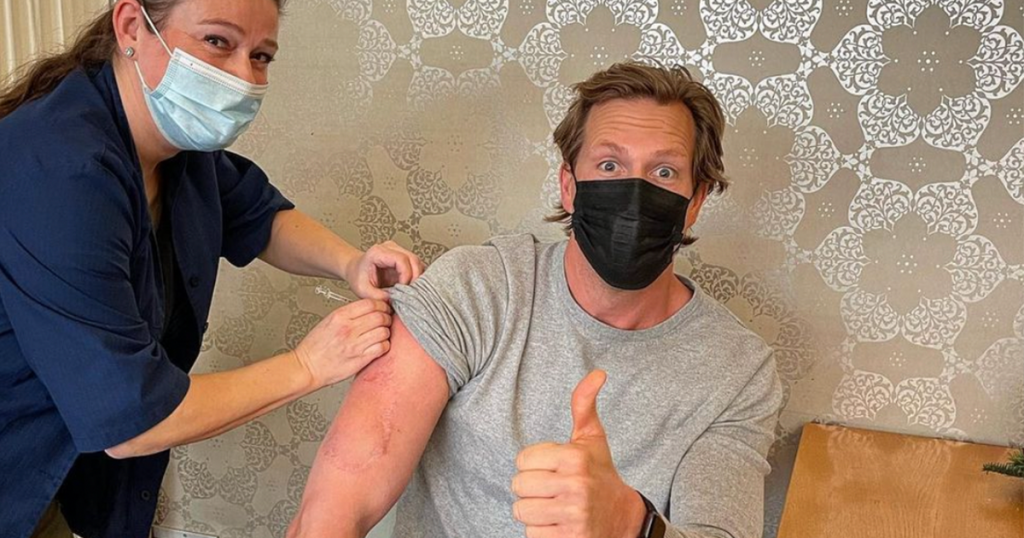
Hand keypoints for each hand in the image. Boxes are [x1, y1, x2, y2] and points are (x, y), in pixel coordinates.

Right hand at [293, 299, 391, 387]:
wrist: (307, 367)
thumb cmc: (315, 347)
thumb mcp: (328, 321)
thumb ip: (348, 314)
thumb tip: (369, 309)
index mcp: (340, 316)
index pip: (370, 303)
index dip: (381, 304)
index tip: (384, 307)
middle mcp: (348, 329)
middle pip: (380, 316)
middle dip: (386, 317)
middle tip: (386, 320)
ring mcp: (355, 345)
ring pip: (384, 331)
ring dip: (386, 331)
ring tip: (382, 333)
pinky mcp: (360, 359)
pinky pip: (382, 347)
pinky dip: (384, 345)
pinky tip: (379, 345)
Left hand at [347, 241, 425, 300]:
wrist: (355, 270)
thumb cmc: (358, 276)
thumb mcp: (363, 290)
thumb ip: (378, 296)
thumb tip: (394, 300)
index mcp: (379, 252)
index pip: (401, 260)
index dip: (406, 275)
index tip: (403, 288)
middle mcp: (391, 248)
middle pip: (413, 259)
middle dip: (415, 278)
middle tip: (410, 292)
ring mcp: (399, 251)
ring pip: (418, 262)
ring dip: (417, 278)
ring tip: (410, 291)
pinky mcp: (404, 258)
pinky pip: (417, 266)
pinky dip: (417, 278)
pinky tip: (411, 287)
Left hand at [512, 370, 646, 537]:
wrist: (624, 520)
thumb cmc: (600, 475)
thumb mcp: (593, 439)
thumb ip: (584, 404)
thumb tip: (598, 373)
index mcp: (575, 457)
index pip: (522, 460)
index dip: (534, 465)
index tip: (553, 470)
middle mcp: (576, 485)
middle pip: (518, 485)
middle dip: (532, 489)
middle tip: (553, 490)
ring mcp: (572, 515)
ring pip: (521, 511)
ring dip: (535, 511)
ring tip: (555, 507)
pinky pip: (531, 535)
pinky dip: (541, 532)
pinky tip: (559, 525)